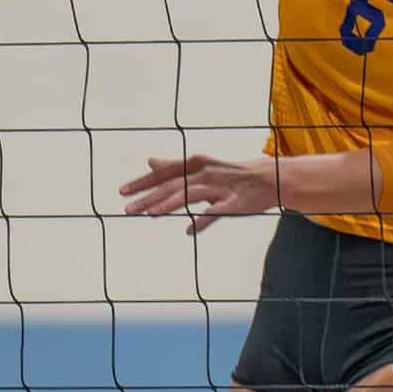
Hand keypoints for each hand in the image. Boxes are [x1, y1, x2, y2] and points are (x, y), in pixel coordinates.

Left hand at [121, 153, 285, 234]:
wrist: (270, 177)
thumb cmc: (231, 172)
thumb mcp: (201, 165)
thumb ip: (174, 166)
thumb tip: (150, 161)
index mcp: (196, 163)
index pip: (164, 173)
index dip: (143, 181)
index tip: (122, 191)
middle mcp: (205, 173)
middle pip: (172, 185)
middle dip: (148, 197)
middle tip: (127, 209)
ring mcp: (220, 187)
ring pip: (190, 195)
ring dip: (169, 204)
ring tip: (151, 214)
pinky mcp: (235, 203)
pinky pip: (216, 212)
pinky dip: (202, 220)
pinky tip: (189, 230)